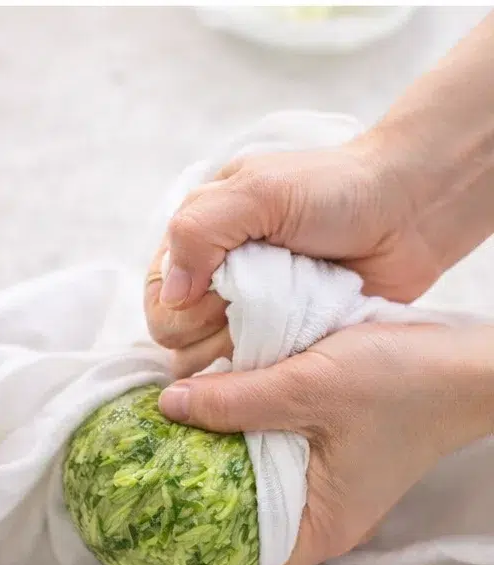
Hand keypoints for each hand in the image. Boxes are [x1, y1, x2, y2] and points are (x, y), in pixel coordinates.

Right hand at [145, 138, 442, 375]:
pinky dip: (265, 371)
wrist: (406, 211)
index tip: (210, 296)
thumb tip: (170, 294)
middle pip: (178, 332)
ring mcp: (255, 313)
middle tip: (250, 309)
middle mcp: (221, 278)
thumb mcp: (255, 192)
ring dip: (236, 352)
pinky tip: (289, 355)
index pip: (157, 289)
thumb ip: (199, 231)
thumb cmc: (330, 189)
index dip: (174, 304)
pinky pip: (259, 374)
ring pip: (214, 360)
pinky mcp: (290, 341)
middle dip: (206, 328)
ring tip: (278, 328)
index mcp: (202, 236)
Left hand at [157, 322, 493, 564]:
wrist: (460, 361)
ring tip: (163, 435)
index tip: (148, 516)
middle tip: (141, 465)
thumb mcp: (306, 387)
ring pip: (254, 483)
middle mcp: (321, 516)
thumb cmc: (394, 382)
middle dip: (194, 496)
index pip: (243, 563)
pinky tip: (211, 408)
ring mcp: (327, 484)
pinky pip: (272, 455)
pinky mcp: (330, 452)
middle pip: (243, 520)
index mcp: (319, 526)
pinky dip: (242, 437)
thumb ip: (235, 400)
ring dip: (216, 458)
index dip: (193, 545)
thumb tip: (166, 406)